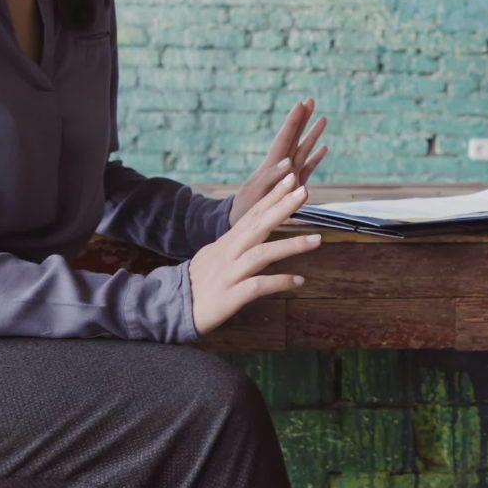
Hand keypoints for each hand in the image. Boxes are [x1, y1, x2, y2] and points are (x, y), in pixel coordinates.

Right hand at [191, 173, 320, 335]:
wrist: (171, 308)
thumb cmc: (198, 282)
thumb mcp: (215, 254)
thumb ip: (235, 242)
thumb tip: (253, 229)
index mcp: (228, 242)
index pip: (253, 213)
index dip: (273, 196)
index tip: (292, 178)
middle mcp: (230, 253)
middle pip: (258, 225)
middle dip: (282, 207)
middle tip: (304, 190)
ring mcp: (230, 274)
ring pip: (262, 254)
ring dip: (291, 246)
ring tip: (317, 240)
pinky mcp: (230, 296)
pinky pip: (258, 287)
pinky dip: (279, 282)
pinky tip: (299, 281)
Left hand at [230, 98, 327, 225]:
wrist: (238, 221)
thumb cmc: (245, 209)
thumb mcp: (255, 193)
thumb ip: (271, 178)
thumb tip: (288, 163)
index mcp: (272, 165)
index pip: (284, 138)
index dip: (293, 121)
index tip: (300, 103)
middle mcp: (282, 166)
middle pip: (294, 138)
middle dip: (302, 119)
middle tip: (310, 100)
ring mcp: (288, 175)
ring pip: (303, 150)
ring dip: (312, 135)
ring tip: (323, 119)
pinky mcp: (293, 186)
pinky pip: (307, 168)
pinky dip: (316, 157)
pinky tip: (324, 148)